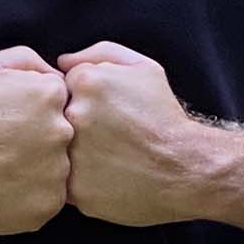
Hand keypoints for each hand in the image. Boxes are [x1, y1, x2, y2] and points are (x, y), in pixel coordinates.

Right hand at [0, 46, 72, 234]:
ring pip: (60, 169)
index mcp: (50, 95)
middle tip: (9, 146)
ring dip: (39, 169)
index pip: (63, 102)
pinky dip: (32, 196)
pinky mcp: (47, 204)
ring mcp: (56, 172)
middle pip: (65, 136)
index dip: (37, 112)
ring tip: (6, 167)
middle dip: (41, 140)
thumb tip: (57, 73)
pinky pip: (49, 198)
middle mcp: (61, 132)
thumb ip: (30, 61)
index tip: (16, 122)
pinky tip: (7, 187)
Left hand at [56, 41, 203, 226]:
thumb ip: (100, 54)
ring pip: (56, 151)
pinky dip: (80, 180)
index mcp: (86, 82)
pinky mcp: (75, 190)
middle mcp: (74, 116)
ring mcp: (71, 154)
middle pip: (57, 118)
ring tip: (107, 157)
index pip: (62, 86)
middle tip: (107, 138)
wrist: (187, 168)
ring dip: (74, 154)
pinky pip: (63, 182)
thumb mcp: (144, 68)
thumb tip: (62, 62)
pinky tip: (106, 177)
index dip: (82, 100)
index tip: (104, 113)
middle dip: (77, 126)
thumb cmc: (164, 117)